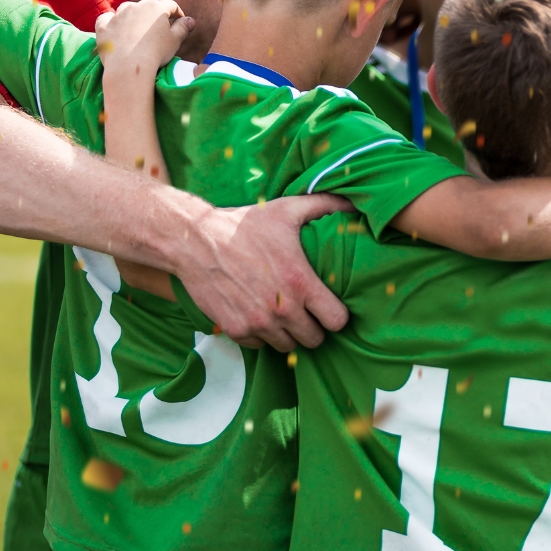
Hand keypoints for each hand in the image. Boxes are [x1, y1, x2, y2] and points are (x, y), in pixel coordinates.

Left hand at [95, 0, 194, 83]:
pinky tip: (115, 29)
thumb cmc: (156, 52)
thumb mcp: (176, 40)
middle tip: (159, 31)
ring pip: (127, 10)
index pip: (171, 5)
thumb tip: (190, 20)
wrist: (129, 66)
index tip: (180, 23)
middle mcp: (136, 6)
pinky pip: (107, 18)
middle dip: (154, 16)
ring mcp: (118, 15)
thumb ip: (183, 28)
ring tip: (137, 31)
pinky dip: (111, 22)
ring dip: (133, 17)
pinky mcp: (104, 26)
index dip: (177, 14)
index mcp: (156, 7)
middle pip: (148, 7)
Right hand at [177, 194, 352, 349]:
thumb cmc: (244, 225)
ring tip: (284, 313)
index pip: (337, 321)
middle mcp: (281, 308)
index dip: (337, 315)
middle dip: (314, 327)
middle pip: (314, 340)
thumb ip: (325, 205)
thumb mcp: (287, 209)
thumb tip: (354, 203)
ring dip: (289, 333)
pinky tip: (260, 315)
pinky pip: (259, 346)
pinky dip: (262, 335)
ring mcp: (257, 323)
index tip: (330, 306)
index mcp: (300, 282)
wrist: (196, 241)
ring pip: (287, 347)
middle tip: (308, 312)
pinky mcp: (235, 329)